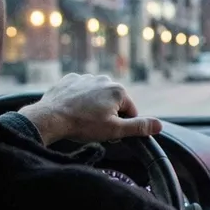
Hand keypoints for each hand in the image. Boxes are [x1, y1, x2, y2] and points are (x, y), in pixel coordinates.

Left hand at [18, 74, 161, 145]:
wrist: (50, 118)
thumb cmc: (83, 125)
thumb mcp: (115, 131)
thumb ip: (139, 127)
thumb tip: (159, 125)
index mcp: (118, 90)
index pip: (130, 111)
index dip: (122, 125)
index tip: (108, 131)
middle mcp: (104, 79)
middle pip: (114, 102)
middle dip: (108, 115)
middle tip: (94, 127)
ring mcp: (86, 77)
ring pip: (97, 96)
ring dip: (94, 107)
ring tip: (82, 119)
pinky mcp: (70, 80)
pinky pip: (81, 91)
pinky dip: (79, 100)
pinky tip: (72, 110)